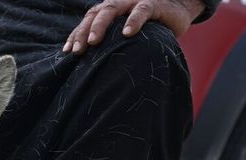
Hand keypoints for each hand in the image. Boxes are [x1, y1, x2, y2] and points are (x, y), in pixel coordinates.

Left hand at [63, 0, 204, 53]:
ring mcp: (134, 2)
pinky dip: (133, 20)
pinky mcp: (154, 4)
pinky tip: (127, 33)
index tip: (66, 51)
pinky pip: (142, 10)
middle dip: (83, 32)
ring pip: (113, 8)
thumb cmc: (148, 25)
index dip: (76, 34)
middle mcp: (118, 4)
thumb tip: (90, 67)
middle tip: (76, 50)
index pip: (88, 20)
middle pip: (95, 14)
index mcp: (109, 11)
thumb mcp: (126, 34)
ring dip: (100, 25)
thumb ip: (111, 43)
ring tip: (94, 41)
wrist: (178, 7)